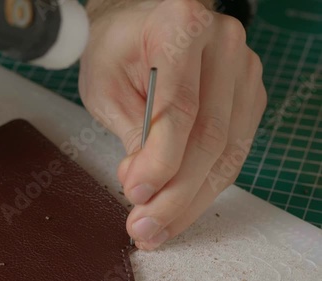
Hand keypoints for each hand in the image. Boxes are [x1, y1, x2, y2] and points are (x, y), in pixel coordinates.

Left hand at [79, 0, 265, 249]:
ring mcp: (244, 70)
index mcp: (182, 26)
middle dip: (176, 193)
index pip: (179, 110)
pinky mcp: (248, 95)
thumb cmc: (115, 52)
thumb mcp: (106, 87)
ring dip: (193, 198)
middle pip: (210, 136)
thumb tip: (147, 188)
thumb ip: (131, 133)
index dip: (159, 161)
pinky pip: (234, 151)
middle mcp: (224, 44)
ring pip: (228, 152)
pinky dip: (207, 184)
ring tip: (161, 226)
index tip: (136, 195)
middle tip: (146, 226)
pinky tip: (181, 205)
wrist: (137, 28)